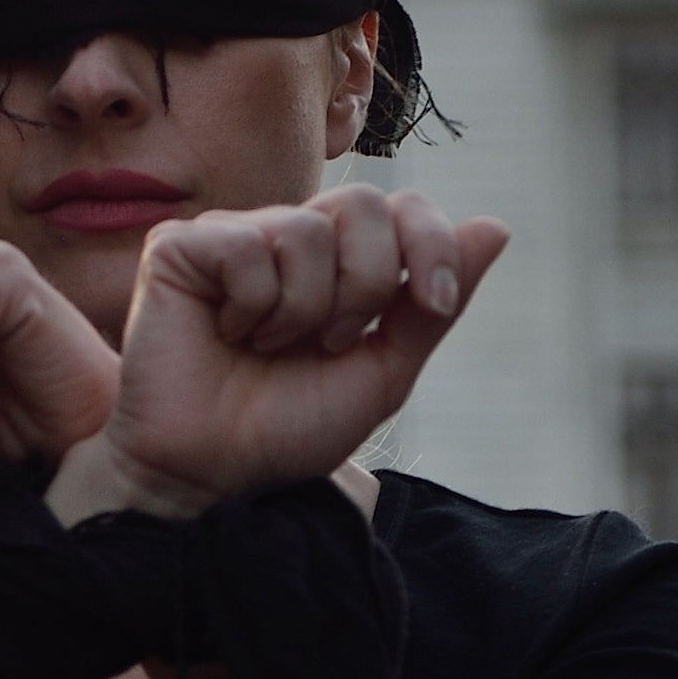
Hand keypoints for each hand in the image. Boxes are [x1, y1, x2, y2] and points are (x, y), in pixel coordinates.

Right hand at [56, 192, 509, 518]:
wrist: (214, 475)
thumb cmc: (289, 429)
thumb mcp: (383, 373)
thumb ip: (433, 305)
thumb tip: (496, 227)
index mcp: (341, 262)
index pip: (404, 208)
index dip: (432, 245)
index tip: (435, 305)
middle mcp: (289, 238)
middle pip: (364, 203)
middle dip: (367, 283)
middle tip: (331, 342)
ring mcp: (235, 237)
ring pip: (306, 229)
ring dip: (303, 310)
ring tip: (269, 347)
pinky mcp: (181, 248)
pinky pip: (246, 244)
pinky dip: (251, 303)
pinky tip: (228, 333)